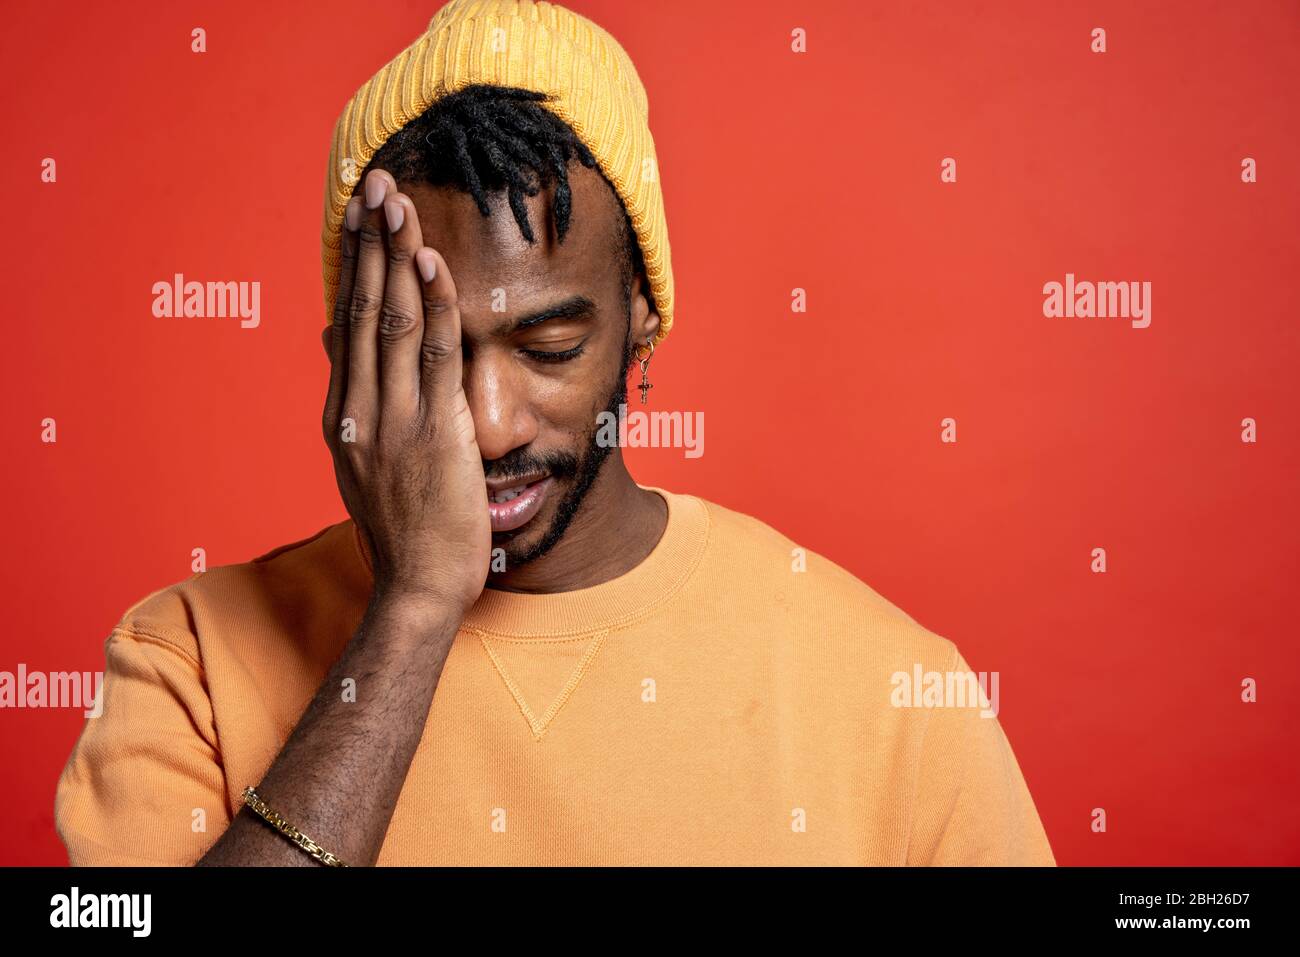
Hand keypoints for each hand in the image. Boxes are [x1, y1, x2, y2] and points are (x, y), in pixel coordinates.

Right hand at [322, 169, 490, 615]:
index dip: (354, 264)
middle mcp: (360, 411)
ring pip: (394, 323)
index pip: (347, 322)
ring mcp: (394, 421)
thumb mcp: (363, 458)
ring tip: (398, 202)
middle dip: (370, 243)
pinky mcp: (434, 434)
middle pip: (364, 310)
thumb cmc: (403, 528)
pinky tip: (431, 263)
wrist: (420, 589)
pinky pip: (435, 357)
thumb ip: (353, 397)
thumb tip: (335, 335)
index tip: (358, 215)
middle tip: (375, 183)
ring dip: (398, 258)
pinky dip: (433, 307)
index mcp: (344, 415)